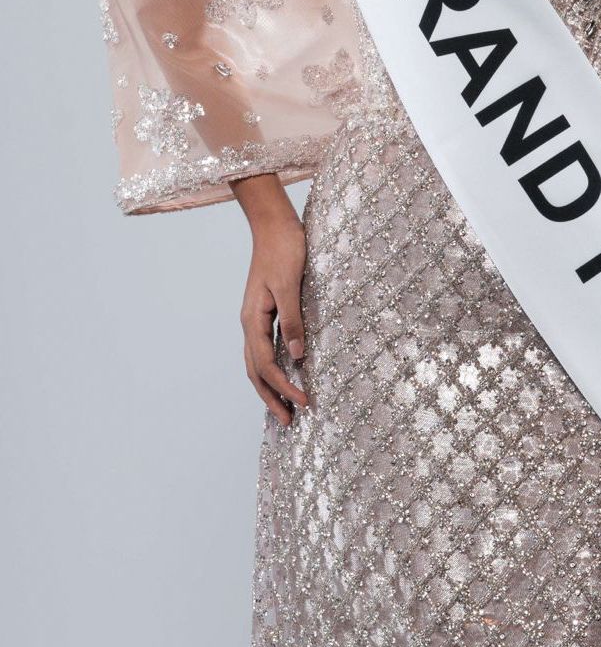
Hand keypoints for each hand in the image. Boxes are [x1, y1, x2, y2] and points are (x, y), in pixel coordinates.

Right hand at [240, 211, 310, 427]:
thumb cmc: (284, 249)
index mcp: (253, 319)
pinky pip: (264, 348)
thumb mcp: (291, 285)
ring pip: (257, 362)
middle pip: (256, 371)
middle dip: (271, 398)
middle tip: (288, 422)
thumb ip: (293, 320)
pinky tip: (284, 372)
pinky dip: (271, 367)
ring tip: (284, 407)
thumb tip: (298, 357)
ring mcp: (255, 317)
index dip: (284, 387)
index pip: (267, 365)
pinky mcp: (264, 311)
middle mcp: (250, 322)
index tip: (304, 403)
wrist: (274, 224)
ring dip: (269, 387)